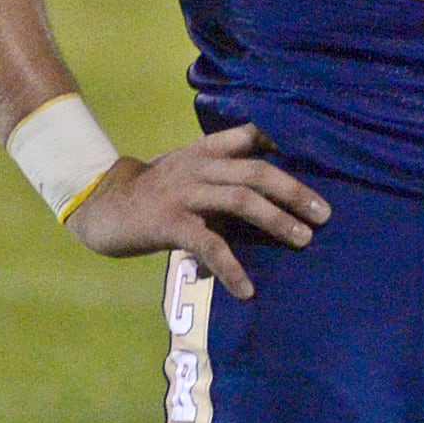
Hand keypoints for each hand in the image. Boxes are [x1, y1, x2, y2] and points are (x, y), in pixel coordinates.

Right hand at [65, 123, 330, 300]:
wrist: (99, 205)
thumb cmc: (151, 192)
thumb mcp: (187, 170)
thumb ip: (221, 176)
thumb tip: (267, 196)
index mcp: (205, 150)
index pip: (249, 134)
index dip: (282, 140)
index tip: (315, 153)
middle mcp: (200, 166)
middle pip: (257, 171)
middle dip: (295, 191)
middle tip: (324, 213)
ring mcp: (185, 192)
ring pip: (241, 200)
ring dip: (277, 221)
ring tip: (304, 239)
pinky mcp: (169, 222)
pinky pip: (209, 244)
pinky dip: (231, 268)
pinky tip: (246, 288)